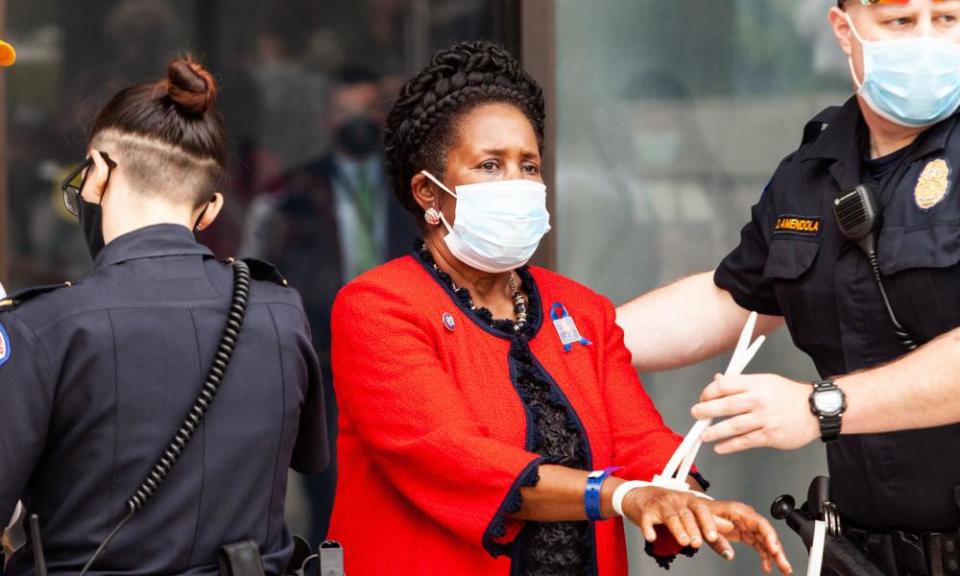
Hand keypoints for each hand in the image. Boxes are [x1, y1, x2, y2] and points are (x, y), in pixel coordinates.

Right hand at [621, 487, 791, 573]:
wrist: (638, 497)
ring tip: (687, 543)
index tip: (734, 543)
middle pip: (698, 514)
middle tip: (710, 542)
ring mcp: (665, 504)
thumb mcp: (695, 520)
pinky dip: (651, 529)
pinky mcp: (647, 510)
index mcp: (700, 504)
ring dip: (681, 530)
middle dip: (706, 529)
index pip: (719, 513)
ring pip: (675, 517)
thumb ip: (714, 532)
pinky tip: (652, 536)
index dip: (728, 528)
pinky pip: (650, 520)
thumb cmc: (670, 510)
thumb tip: (731, 546)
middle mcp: (685, 502)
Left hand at [691, 373, 819, 453]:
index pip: (724, 385)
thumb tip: (716, 381)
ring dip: (714, 432)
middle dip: (705, 411)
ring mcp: (764, 419)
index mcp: (755, 383)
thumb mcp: (765, 381)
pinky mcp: (770, 436)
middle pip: (725, 405)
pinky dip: (730, 446)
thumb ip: (740, 383)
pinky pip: (745, 442)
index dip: (709, 392)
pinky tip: (720, 447)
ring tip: (704, 435)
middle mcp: (759, 400)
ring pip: (733, 426)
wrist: (816, 409)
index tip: (702, 398)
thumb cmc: (789, 395)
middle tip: (695, 414)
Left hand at [708, 500, 792, 573]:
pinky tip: (767, 566)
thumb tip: (728, 554)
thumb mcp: (706, 525)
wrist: (696, 509)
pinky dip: (764, 555)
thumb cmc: (701, 513)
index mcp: (739, 511)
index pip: (760, 523)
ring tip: (783, 568)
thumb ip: (718, 540)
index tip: (775, 550)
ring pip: (766, 540)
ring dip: (775, 555)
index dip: (770, 536)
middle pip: (767, 533)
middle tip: (785, 565)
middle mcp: (746, 517)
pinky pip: (759, 545)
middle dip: (778, 550)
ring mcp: (747, 525)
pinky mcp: (745, 533)